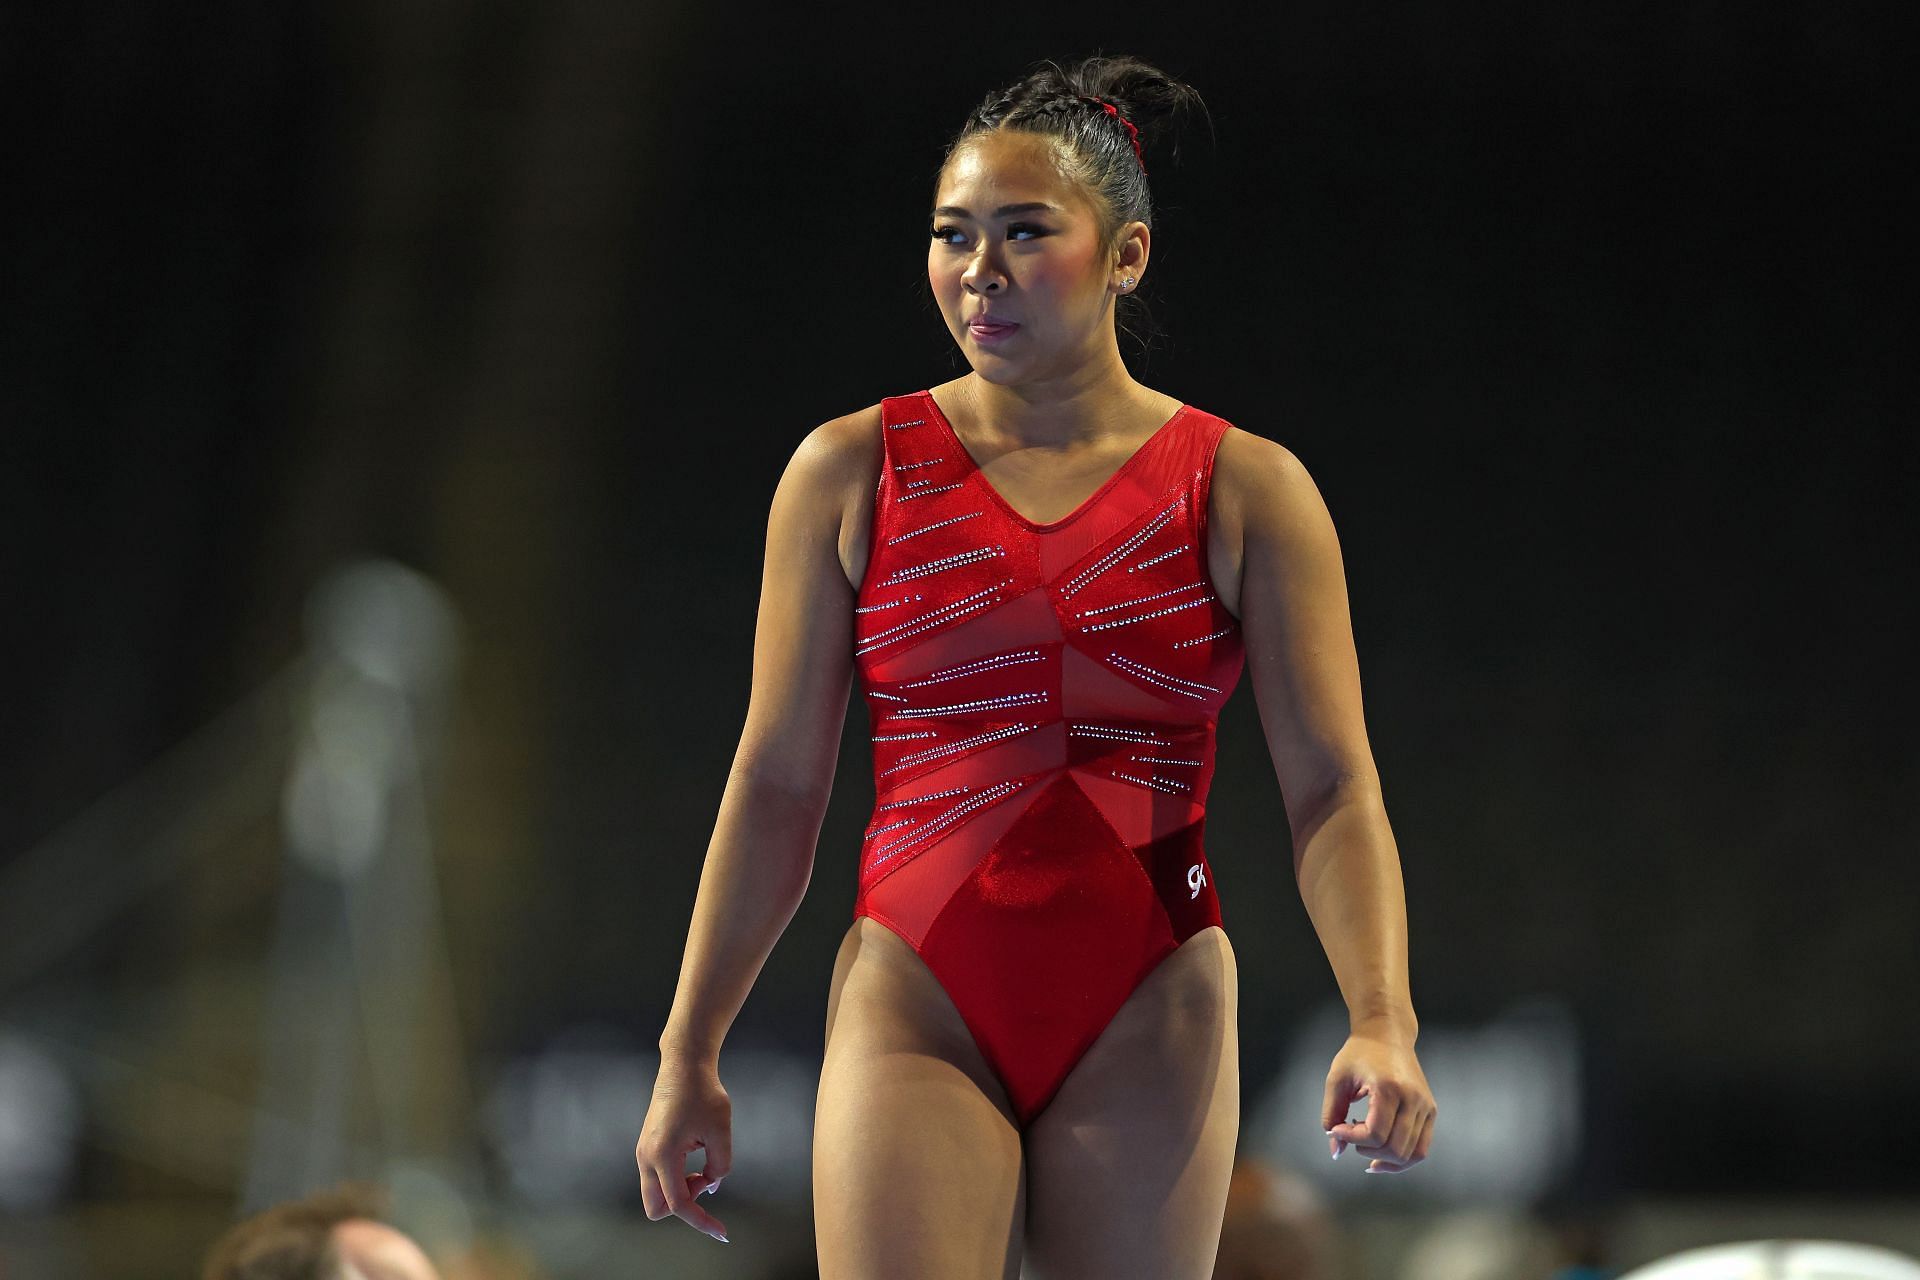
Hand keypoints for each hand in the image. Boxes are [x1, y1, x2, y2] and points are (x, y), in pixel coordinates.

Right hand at [636, 1055, 732, 1242]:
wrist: (684, 1066)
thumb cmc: (703, 1094)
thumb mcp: (721, 1132)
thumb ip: (719, 1166)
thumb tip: (709, 1186)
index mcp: (662, 1155)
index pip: (679, 1203)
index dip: (701, 1221)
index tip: (721, 1232)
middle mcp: (646, 1157)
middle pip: (657, 1208)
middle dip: (683, 1206)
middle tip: (705, 1178)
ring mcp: (643, 1152)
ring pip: (656, 1194)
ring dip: (681, 1190)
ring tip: (702, 1164)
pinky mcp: (647, 1147)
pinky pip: (658, 1178)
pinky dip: (676, 1179)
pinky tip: (694, 1159)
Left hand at [1322, 1028, 1434, 1173]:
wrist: (1386, 1034)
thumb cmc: (1358, 1054)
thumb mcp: (1336, 1080)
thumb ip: (1331, 1116)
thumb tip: (1336, 1152)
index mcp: (1389, 1087)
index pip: (1375, 1134)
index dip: (1351, 1138)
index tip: (1336, 1127)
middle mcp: (1414, 1098)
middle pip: (1394, 1149)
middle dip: (1367, 1150)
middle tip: (1350, 1134)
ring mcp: (1426, 1106)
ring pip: (1411, 1154)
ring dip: (1383, 1159)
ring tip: (1364, 1146)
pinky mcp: (1431, 1111)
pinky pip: (1421, 1149)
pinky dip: (1402, 1160)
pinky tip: (1380, 1159)